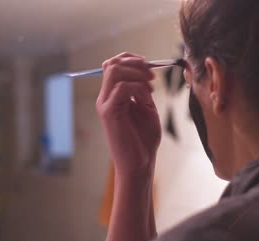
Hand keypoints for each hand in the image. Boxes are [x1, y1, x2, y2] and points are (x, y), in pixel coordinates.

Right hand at [97, 53, 160, 180]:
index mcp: (112, 95)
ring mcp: (105, 104)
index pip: (113, 64)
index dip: (131, 59)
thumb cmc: (143, 139)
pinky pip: (122, 88)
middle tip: (153, 76)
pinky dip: (139, 89)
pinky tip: (147, 100)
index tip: (149, 67)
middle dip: (136, 64)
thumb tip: (146, 70)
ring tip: (151, 88)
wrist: (140, 163)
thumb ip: (142, 90)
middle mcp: (105, 97)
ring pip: (115, 71)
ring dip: (138, 75)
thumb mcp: (146, 108)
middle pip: (113, 64)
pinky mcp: (109, 113)